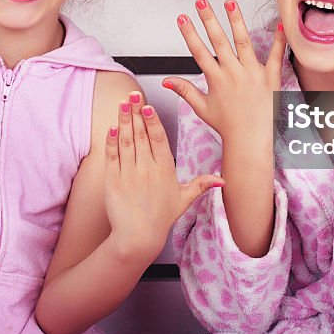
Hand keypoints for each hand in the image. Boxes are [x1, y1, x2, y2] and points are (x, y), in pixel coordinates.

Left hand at [104, 91, 222, 263]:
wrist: (137, 238)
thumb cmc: (160, 219)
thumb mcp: (184, 200)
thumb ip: (201, 184)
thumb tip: (222, 180)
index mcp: (164, 169)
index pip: (158, 138)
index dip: (152, 120)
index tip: (147, 106)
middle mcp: (146, 168)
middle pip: (141, 134)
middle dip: (135, 112)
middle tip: (132, 95)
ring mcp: (129, 173)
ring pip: (126, 140)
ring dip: (123, 120)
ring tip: (122, 104)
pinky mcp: (113, 179)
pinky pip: (112, 155)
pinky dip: (111, 140)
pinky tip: (112, 127)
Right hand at [162, 0, 286, 149]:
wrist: (251, 140)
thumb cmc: (228, 126)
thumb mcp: (202, 108)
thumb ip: (185, 91)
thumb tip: (166, 82)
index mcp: (216, 79)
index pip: (199, 51)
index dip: (189, 33)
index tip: (183, 18)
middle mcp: (233, 73)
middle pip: (218, 40)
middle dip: (208, 19)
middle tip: (202, 2)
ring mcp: (253, 74)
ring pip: (243, 41)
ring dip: (236, 20)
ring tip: (230, 3)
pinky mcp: (270, 78)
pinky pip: (275, 55)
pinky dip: (278, 39)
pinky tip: (278, 23)